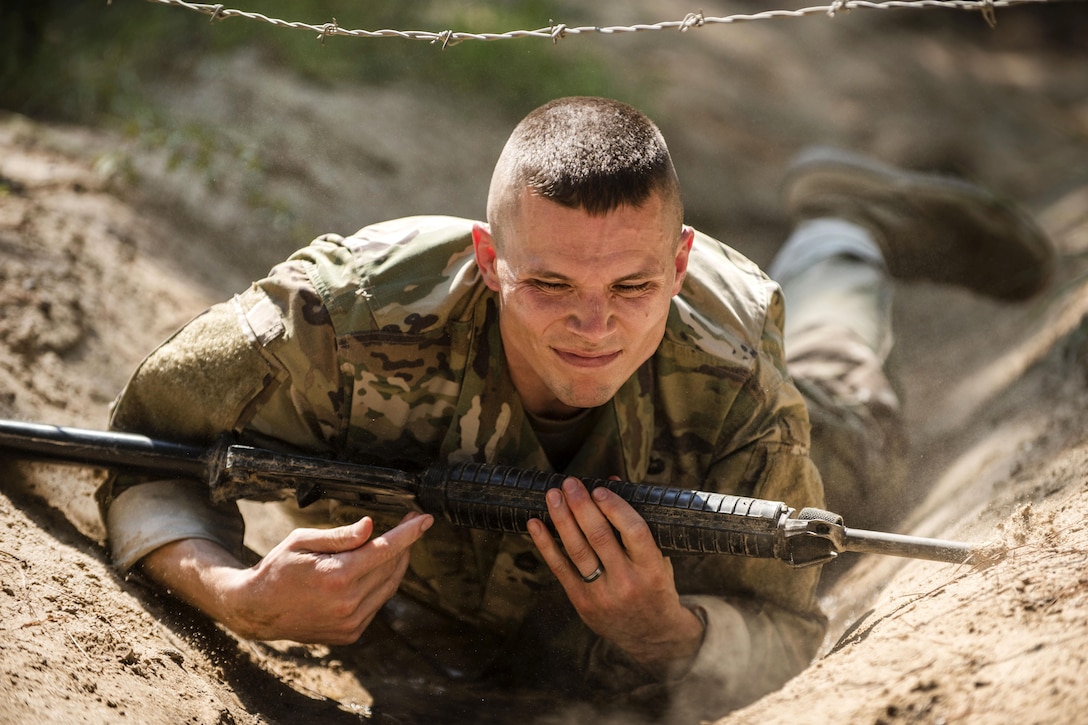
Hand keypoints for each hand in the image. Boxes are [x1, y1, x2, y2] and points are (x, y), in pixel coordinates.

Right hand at [143, 511, 432, 643]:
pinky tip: (372, 569)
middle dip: (405, 544)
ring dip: (396, 563)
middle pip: (392, 567)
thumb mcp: (303, 541)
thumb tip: (372, 527)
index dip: (409, 532)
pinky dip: (381, 583)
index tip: (425, 518)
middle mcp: (347, 603)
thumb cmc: (278, 568)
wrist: (257, 610)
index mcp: (336, 576)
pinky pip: (377, 603)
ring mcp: (350, 622)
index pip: (385, 550)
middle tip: (410, 523)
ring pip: (389, 586)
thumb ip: (340, 536)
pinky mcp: (351, 634)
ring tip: (394, 544)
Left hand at [526, 477, 703, 675]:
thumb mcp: (658, 558)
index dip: (614, 507)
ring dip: (562, 519)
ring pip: (577, 551)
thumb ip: (636, 523)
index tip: (599, 488)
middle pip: (599, 537)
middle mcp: (627, 582)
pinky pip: (560, 569)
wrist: (652, 636)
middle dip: (581, 506)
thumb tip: (611, 482)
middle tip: (570, 483)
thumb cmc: (655, 587)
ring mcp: (603, 595)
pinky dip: (546, 545)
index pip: (633, 530)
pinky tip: (536, 524)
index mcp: (652, 569)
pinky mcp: (583, 603)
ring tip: (553, 495)